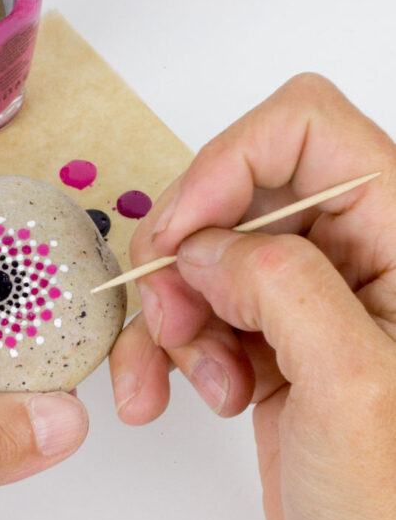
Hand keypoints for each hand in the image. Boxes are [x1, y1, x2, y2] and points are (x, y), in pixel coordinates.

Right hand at [110, 73, 395, 519]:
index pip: (303, 128)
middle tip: (170, 318)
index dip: (227, 164)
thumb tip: (203, 246)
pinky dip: (166, 346)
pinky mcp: (261, 332)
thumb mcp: (354, 386)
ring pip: (201, 257)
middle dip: (186, 256)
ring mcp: (300, 293)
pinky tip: (173, 391)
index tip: (180, 232)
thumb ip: (281, 288)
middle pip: (234, 196)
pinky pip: (192, 308)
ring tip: (192, 380)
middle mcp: (351, 250)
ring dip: (173, 315)